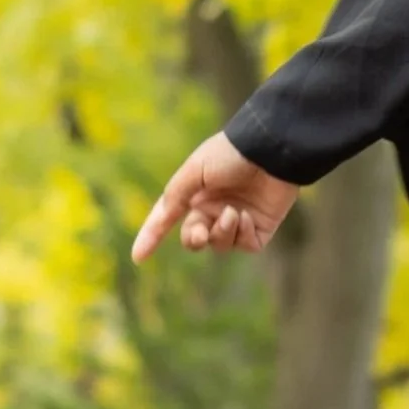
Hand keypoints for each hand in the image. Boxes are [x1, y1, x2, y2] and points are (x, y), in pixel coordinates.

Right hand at [131, 133, 297, 261]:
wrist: (270, 151)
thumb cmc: (229, 155)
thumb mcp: (194, 171)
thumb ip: (174, 197)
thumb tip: (159, 221)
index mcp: (194, 193)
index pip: (168, 220)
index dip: (152, 237)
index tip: (138, 257)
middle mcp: (213, 208)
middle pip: (194, 239)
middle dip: (195, 238)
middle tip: (201, 231)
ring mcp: (237, 219)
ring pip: (219, 245)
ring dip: (222, 232)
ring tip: (232, 212)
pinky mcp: (260, 228)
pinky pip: (245, 245)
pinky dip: (242, 234)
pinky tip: (246, 216)